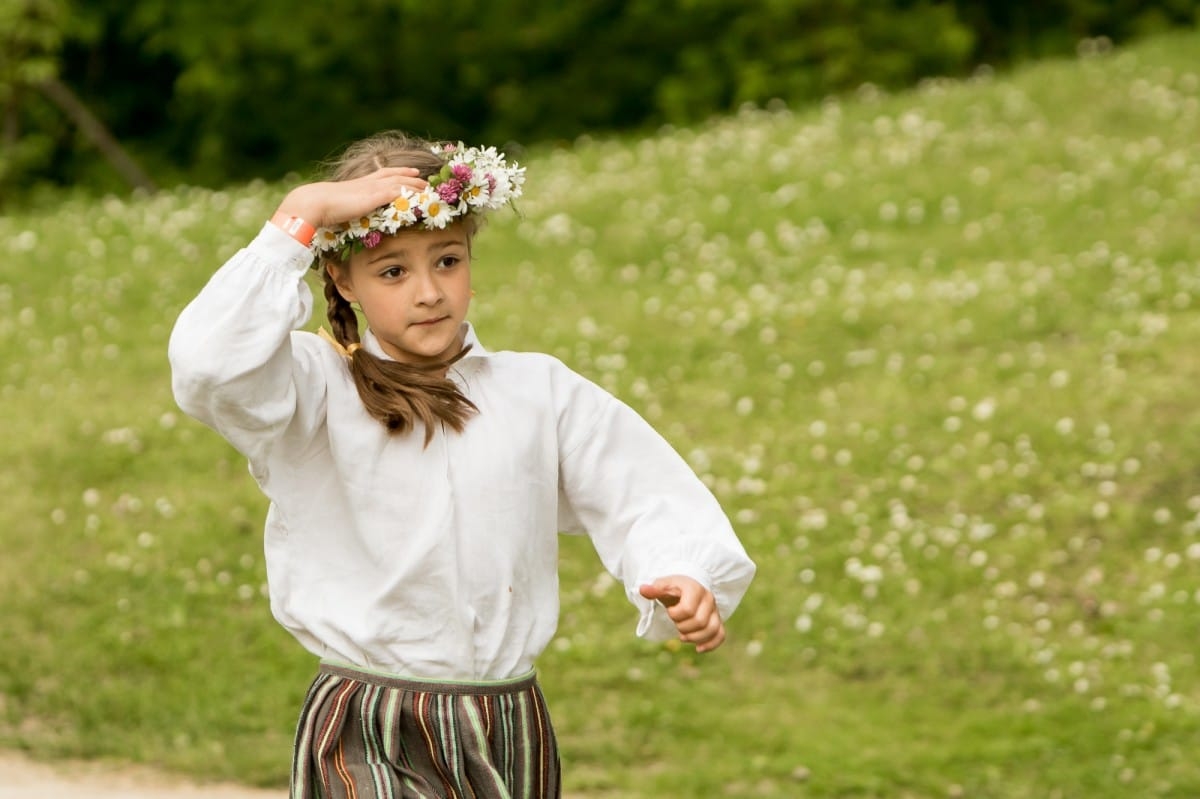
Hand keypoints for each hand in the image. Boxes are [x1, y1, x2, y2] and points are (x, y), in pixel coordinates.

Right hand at [274, 167, 428, 228]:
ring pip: (400, 183)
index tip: (411, 172)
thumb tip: (344, 216)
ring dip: (415, 186)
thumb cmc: (319, 207)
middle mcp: (367, 183)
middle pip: (395, 176)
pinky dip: (410, 194)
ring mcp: (372, 189)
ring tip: (428, 189)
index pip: (383, 173)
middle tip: (425, 180)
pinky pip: (398, 193)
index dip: (398, 172)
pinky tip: (420, 198)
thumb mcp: (336, 207)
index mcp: (359, 183)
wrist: (314, 202)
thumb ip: (345, 209)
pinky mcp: (374, 196)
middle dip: (411, 177)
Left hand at [639, 576, 725, 652]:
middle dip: (683, 627)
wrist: (686, 588)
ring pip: (712, 630)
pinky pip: (720, 635)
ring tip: (683, 636)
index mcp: (695, 589)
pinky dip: (710, 644)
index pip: (687, 609)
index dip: (675, 615)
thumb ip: (654, 590)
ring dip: (695, 638)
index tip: (670, 611)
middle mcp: (708, 599)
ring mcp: (715, 610)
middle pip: (700, 622)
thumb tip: (642, 590)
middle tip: (676, 623)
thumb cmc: (673, 588)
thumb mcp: (663, 586)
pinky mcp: (717, 621)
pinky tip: (698, 649)